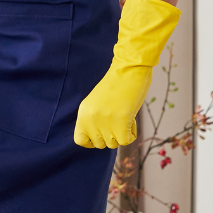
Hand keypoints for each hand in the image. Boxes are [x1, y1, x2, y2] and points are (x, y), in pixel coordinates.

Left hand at [73, 0, 180, 149]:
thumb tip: (99, 140)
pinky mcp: (120, 123)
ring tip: (124, 115)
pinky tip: (132, 118)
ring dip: (122, 133)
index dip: (93, 141)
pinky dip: (132, 133)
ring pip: (114, 143)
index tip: (103, 133)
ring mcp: (104, 122)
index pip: (80, 140)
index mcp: (83, 113)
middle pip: (101, 144)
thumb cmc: (117, 84)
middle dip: (111, 135)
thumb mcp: (97, 103)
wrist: (129, 69)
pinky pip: (126, 141)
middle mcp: (90, 119)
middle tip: (118, 119)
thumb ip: (95, 120)